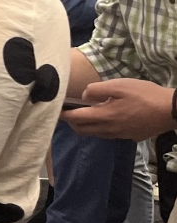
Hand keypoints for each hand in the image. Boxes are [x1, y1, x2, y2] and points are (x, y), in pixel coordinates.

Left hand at [61, 78, 175, 139]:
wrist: (171, 110)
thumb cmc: (144, 95)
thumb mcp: (118, 85)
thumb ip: (96, 90)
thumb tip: (83, 96)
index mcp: (104, 116)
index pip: (76, 119)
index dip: (64, 114)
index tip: (57, 109)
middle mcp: (109, 130)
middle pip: (82, 130)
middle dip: (71, 122)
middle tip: (68, 111)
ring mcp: (120, 135)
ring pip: (95, 134)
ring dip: (85, 126)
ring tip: (84, 113)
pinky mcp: (130, 136)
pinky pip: (108, 135)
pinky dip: (99, 128)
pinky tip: (104, 117)